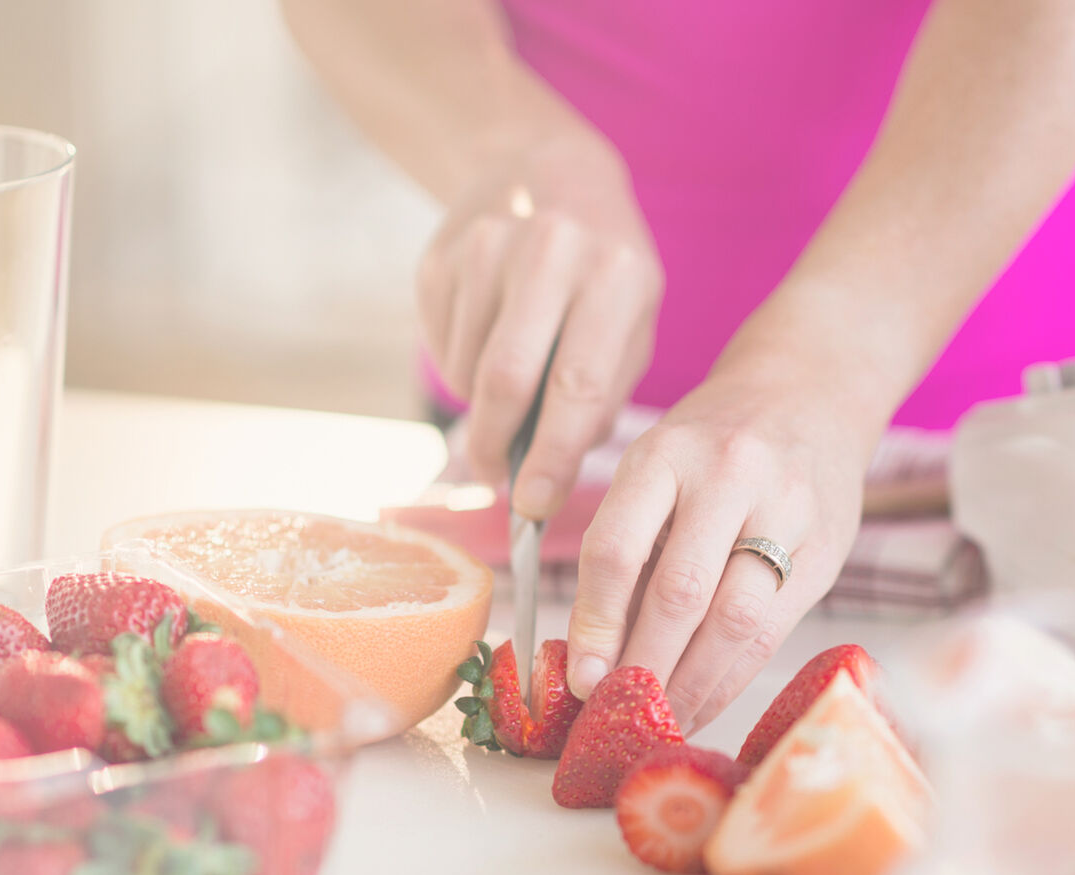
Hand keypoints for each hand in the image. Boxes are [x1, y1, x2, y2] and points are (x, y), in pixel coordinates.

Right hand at [418, 133, 662, 518]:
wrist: (551, 169)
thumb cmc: (607, 272)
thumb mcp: (634, 323)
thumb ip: (603, 397)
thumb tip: (549, 476)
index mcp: (616, 275)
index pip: (577, 386)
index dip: (551, 456)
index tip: (533, 506)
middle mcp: (551, 252)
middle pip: (506, 380)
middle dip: (497, 446)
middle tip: (497, 478)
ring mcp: (489, 246)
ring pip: (467, 369)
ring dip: (480, 408)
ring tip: (507, 395)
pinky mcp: (442, 253)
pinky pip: (440, 344)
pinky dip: (460, 369)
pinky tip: (487, 342)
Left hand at [565, 348, 882, 731]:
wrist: (811, 393)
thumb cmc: (714, 443)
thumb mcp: (658, 469)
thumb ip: (631, 549)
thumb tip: (594, 654)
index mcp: (666, 452)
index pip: (618, 549)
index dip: (595, 623)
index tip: (581, 678)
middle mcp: (729, 474)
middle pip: (680, 593)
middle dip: (644, 667)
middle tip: (620, 713)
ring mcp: (787, 510)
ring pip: (734, 620)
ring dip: (692, 683)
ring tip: (662, 718)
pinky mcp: (827, 547)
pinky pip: (773, 630)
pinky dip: (732, 677)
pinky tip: (705, 700)